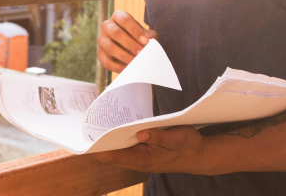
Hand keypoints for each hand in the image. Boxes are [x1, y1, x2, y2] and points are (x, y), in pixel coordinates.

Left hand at [91, 127, 214, 174]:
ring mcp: (140, 159)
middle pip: (111, 155)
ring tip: (95, 124)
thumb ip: (159, 136)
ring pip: (116, 152)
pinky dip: (117, 139)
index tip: (86, 137)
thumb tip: (141, 133)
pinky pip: (124, 148)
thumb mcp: (177, 138)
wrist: (199, 156)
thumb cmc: (189, 146)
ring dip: (107, 140)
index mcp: (144, 159)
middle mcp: (138, 161)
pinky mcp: (143, 154)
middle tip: (86, 125)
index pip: (113, 157)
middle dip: (98, 142)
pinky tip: (113, 128)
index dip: (98, 149)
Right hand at [97, 10, 157, 72]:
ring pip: (110, 47)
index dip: (135, 31)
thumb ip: (150, 37)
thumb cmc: (141, 38)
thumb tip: (151, 45)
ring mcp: (102, 39)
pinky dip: (118, 66)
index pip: (125, 20)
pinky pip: (106, 61)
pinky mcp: (100, 53)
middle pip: (116, 33)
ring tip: (135, 62)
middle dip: (130, 44)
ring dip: (124, 56)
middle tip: (141, 53)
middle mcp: (107, 25)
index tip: (146, 41)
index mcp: (118, 16)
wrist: (132, 48)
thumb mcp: (147, 34)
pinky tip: (128, 69)